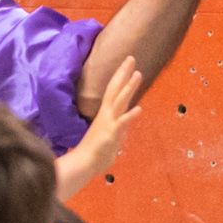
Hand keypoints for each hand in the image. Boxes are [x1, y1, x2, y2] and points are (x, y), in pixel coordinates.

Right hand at [55, 58, 142, 199]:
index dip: (120, 77)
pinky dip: (130, 115)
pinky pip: (122, 123)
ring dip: (129, 87)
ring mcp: (109, 123)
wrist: (83, 163)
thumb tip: (123, 130)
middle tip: (131, 58)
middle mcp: (106, 114)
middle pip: (116, 90)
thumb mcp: (109, 137)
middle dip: (124, 73)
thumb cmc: (94, 153)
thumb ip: (117, 131)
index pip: (113, 91)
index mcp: (105, 114)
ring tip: (138, 74)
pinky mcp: (111, 134)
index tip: (128, 65)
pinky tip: (139, 108)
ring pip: (119, 101)